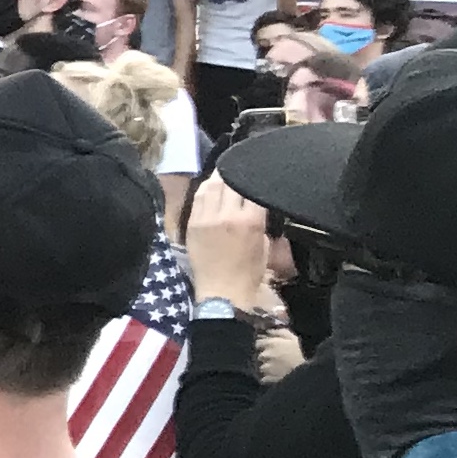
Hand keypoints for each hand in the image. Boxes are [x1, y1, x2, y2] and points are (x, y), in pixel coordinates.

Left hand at [185, 175, 276, 310]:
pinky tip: (211, 183)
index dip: (256, 177)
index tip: (258, 171)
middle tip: (241, 165)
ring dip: (219, 176)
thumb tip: (256, 203)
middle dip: (237, 172)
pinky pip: (198, 198)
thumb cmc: (249, 272)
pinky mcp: (191, 223)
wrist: (222, 292)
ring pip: (212, 186)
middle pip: (231, 182)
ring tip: (226, 169)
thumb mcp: (265, 244)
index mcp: (250, 221)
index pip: (252, 188)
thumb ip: (260, 220)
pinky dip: (205, 188)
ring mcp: (206, 218)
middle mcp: (226, 215)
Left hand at [255, 325, 306, 385]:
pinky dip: (268, 378)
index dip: (264, 345)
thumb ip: (279, 332)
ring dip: (268, 368)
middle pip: (261, 356)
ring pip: (262, 367)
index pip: (258, 343)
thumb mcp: (293, 337)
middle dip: (266, 357)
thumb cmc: (302, 351)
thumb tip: (269, 331)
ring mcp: (267, 367)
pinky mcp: (270, 378)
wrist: (309, 369)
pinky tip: (277, 377)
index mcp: (271, 344)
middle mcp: (266, 355)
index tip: (270, 348)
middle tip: (277, 359)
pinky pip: (265, 379)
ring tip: (278, 369)